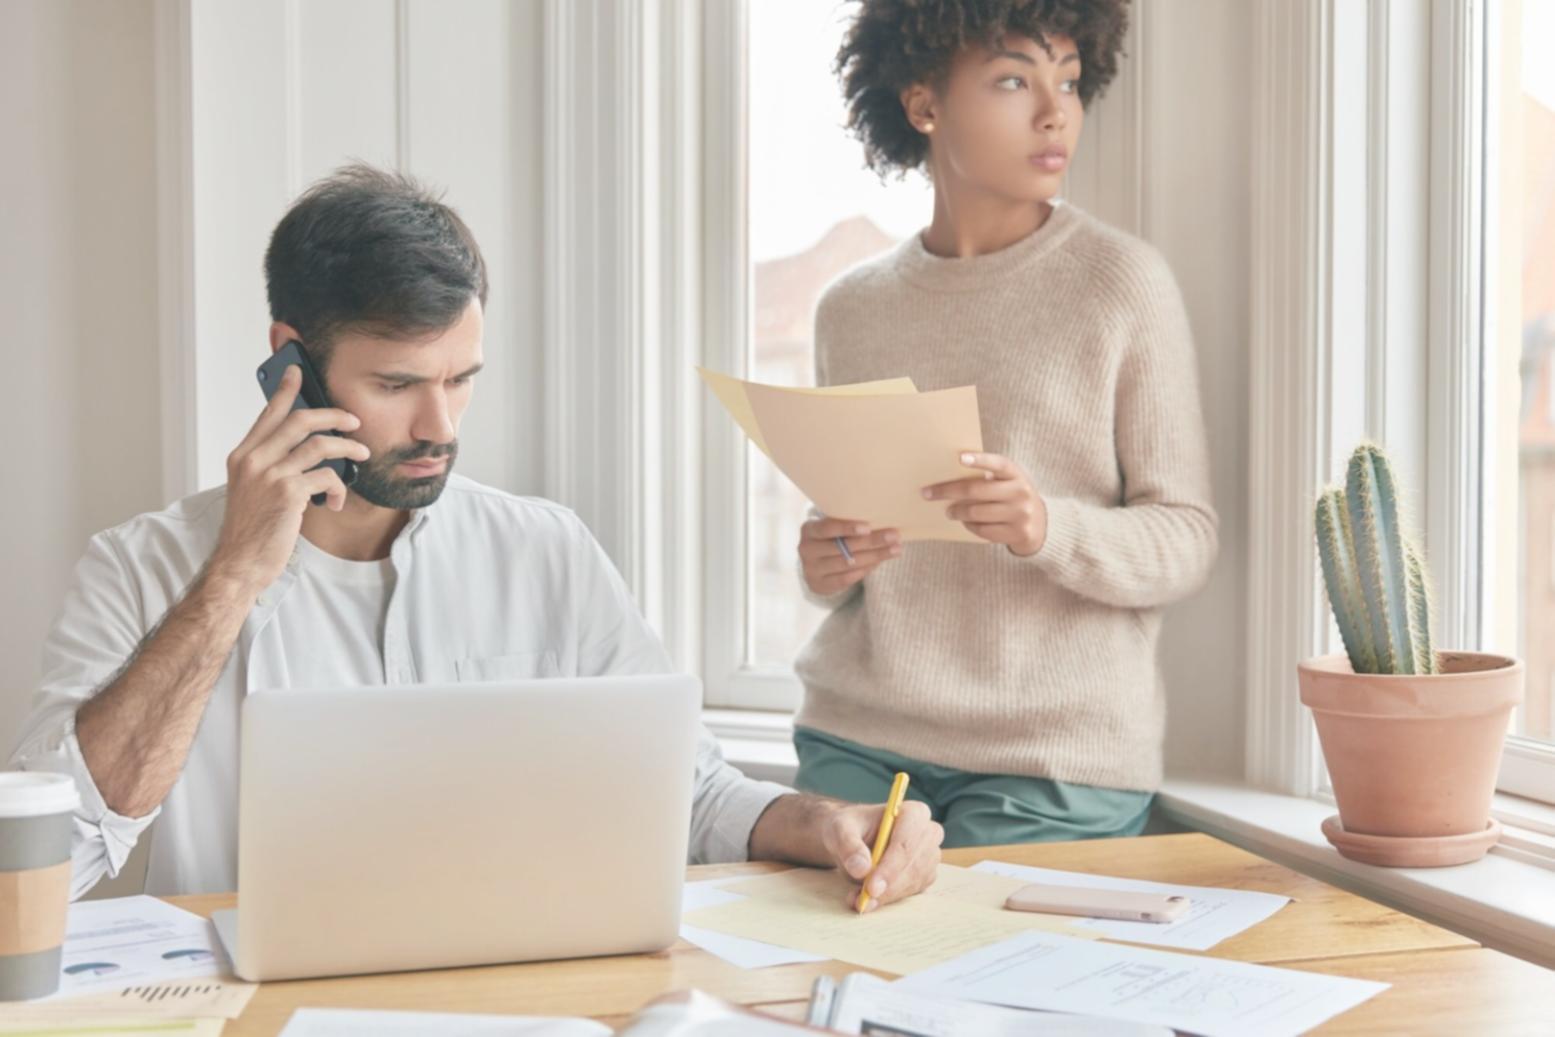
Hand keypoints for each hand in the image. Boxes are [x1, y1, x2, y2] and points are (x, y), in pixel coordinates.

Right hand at [209, 365, 371, 592]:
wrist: (240, 563)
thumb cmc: (251, 530)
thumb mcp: (252, 490)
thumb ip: (271, 465)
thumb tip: (306, 449)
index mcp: (242, 456)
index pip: (268, 414)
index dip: (285, 390)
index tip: (297, 371)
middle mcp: (253, 460)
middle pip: (299, 421)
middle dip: (333, 416)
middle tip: (353, 421)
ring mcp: (270, 475)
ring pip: (320, 445)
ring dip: (348, 447)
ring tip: (363, 454)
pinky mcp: (289, 493)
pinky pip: (328, 477)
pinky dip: (340, 488)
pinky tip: (337, 500)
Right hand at [798, 516, 901, 595]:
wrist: (815, 565)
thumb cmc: (831, 539)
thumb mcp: (833, 528)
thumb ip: (849, 526)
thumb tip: (882, 522)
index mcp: (809, 530)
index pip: (827, 528)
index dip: (847, 528)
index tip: (868, 527)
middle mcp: (807, 550)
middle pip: (842, 547)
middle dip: (871, 541)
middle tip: (894, 536)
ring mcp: (811, 570)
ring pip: (848, 563)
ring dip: (874, 556)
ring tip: (895, 549)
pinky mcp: (819, 585)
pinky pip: (847, 578)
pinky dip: (865, 569)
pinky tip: (880, 561)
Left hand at [824, 800, 942, 912]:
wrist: (851, 839)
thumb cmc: (849, 828)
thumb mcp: (840, 830)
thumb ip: (849, 846)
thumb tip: (862, 869)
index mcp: (913, 813)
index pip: (907, 842)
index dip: (890, 866)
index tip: (871, 886)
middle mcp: (928, 833)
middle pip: (915, 864)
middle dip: (889, 886)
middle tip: (864, 899)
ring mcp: (929, 856)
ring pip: (914, 882)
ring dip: (887, 896)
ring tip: (859, 900)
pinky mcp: (924, 876)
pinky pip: (912, 892)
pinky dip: (890, 899)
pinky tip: (869, 900)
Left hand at [923, 452, 1047, 556]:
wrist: (1041, 523)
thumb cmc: (1013, 496)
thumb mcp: (1008, 481)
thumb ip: (988, 476)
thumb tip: (949, 474)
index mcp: (1016, 473)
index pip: (998, 463)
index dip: (980, 460)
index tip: (960, 458)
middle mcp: (1020, 492)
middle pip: (976, 490)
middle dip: (947, 491)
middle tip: (928, 493)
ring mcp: (1020, 514)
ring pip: (977, 512)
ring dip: (957, 512)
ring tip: (948, 511)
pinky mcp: (1017, 533)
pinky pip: (983, 530)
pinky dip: (970, 526)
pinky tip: (965, 522)